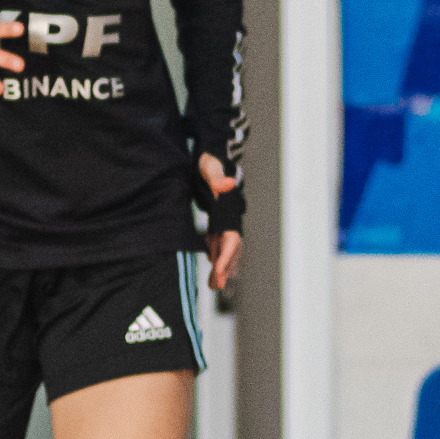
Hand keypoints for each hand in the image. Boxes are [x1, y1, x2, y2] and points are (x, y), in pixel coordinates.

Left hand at [196, 153, 243, 288]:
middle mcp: (229, 217)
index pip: (231, 237)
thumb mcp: (208, 166)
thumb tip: (226, 184)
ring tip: (215, 285)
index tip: (220, 269)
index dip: (227, 254)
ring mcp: (224, 219)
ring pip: (226, 247)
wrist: (209, 153)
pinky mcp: (216, 219)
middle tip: (217, 285)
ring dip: (222, 265)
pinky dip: (217, 255)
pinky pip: (219, 242)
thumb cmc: (208, 160)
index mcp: (228, 208)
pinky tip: (212, 265)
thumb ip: (216, 176)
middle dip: (226, 267)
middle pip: (231, 247)